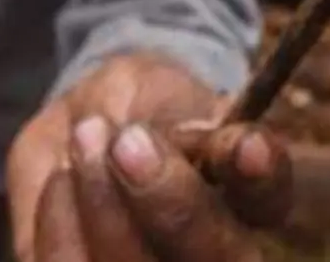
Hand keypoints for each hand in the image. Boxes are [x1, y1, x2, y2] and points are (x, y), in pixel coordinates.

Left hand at [7, 53, 292, 261]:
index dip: (261, 175)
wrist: (74, 130)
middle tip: (128, 142)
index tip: (247, 145)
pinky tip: (62, 181)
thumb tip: (170, 147)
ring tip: (85, 139)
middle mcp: (216, 251)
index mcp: (247, 196)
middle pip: (217, 259)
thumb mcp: (146, 85)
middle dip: (173, 205)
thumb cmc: (127, 104)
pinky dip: (60, 223)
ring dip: (104, 206)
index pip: (269, 195)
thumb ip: (163, 114)